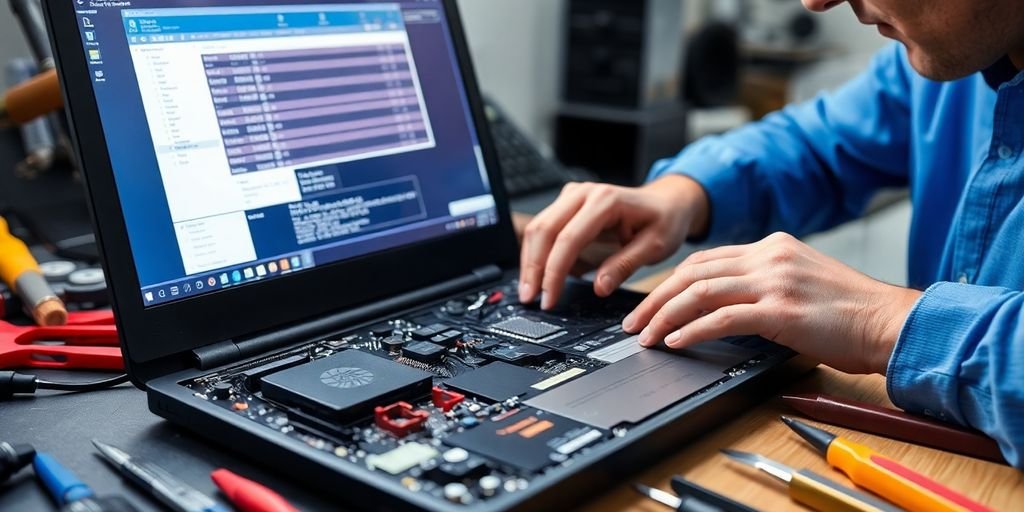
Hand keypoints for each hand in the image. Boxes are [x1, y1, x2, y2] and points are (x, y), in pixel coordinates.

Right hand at [518, 175, 708, 309]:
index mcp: (606, 200)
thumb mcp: (655, 246)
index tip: (549, 297)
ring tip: (530, 291)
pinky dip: (536, 253)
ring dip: (530, 261)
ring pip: (538, 228)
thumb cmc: (664, 220)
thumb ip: (625, 265)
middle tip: (530, 298)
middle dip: (534, 268)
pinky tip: (537, 276)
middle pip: (544, 230)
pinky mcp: (567, 204)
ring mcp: (572, 196)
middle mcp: (583, 193)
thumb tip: (599, 287)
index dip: (554, 271)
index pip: (569, 238)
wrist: (667, 202)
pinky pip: (543, 228)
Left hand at [623, 232, 921, 373]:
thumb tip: (725, 305)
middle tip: (634, 322)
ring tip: (645, 336)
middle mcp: (770, 257)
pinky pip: (722, 317)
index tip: (651, 302)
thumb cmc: (852, 312)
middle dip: (656, 298)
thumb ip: (766, 283)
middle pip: (693, 272)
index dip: (672, 282)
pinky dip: (692, 329)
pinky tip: (674, 341)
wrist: (891, 322)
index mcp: (773, 247)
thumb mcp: (803, 282)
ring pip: (700, 291)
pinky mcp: (781, 310)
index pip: (707, 259)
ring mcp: (775, 281)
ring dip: (664, 315)